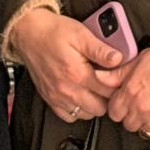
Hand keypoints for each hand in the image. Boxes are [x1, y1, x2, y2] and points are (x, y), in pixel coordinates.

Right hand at [10, 9, 128, 123]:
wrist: (29, 34)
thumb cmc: (54, 32)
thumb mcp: (81, 34)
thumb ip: (101, 50)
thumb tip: (118, 59)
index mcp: (78, 74)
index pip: (109, 92)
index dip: (118, 86)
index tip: (120, 79)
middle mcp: (67, 89)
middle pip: (100, 108)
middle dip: (108, 98)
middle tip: (109, 84)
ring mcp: (57, 96)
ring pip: (86, 115)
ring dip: (94, 105)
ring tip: (96, 89)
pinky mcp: (49, 99)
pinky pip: (69, 116)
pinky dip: (78, 110)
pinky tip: (81, 96)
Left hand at [104, 43, 149, 148]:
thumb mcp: (141, 59)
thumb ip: (118, 73)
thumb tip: (99, 77)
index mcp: (131, 93)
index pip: (114, 112)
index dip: (119, 107)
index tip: (125, 103)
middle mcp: (141, 109)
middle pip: (127, 124)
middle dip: (132, 116)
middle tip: (142, 107)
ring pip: (143, 133)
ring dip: (146, 125)